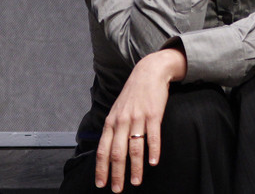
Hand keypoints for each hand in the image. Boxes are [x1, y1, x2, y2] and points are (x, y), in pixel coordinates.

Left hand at [96, 48, 186, 191]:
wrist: (148, 72)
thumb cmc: (133, 94)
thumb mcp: (117, 110)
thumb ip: (112, 128)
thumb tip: (106, 150)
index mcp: (111, 121)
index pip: (103, 149)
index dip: (101, 168)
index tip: (101, 183)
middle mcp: (122, 121)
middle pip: (117, 152)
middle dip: (116, 174)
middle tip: (117, 189)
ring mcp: (138, 118)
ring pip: (135, 147)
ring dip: (135, 167)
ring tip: (135, 181)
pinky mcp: (154, 114)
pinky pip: (153, 136)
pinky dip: (153, 151)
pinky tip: (153, 162)